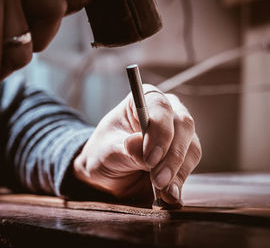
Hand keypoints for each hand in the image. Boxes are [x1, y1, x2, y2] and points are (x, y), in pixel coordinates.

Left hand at [73, 84, 201, 204]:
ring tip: (162, 190)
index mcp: (144, 101)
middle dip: (172, 156)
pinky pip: (190, 168)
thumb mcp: (107, 151)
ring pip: (191, 149)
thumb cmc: (104, 153)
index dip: (160, 131)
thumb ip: (125, 149)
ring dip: (178, 172)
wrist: (107, 172)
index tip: (150, 158)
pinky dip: (180, 182)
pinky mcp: (184, 157)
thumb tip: (139, 145)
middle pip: (183, 126)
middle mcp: (167, 113)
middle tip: (158, 180)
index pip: (160, 106)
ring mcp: (178, 135)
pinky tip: (170, 194)